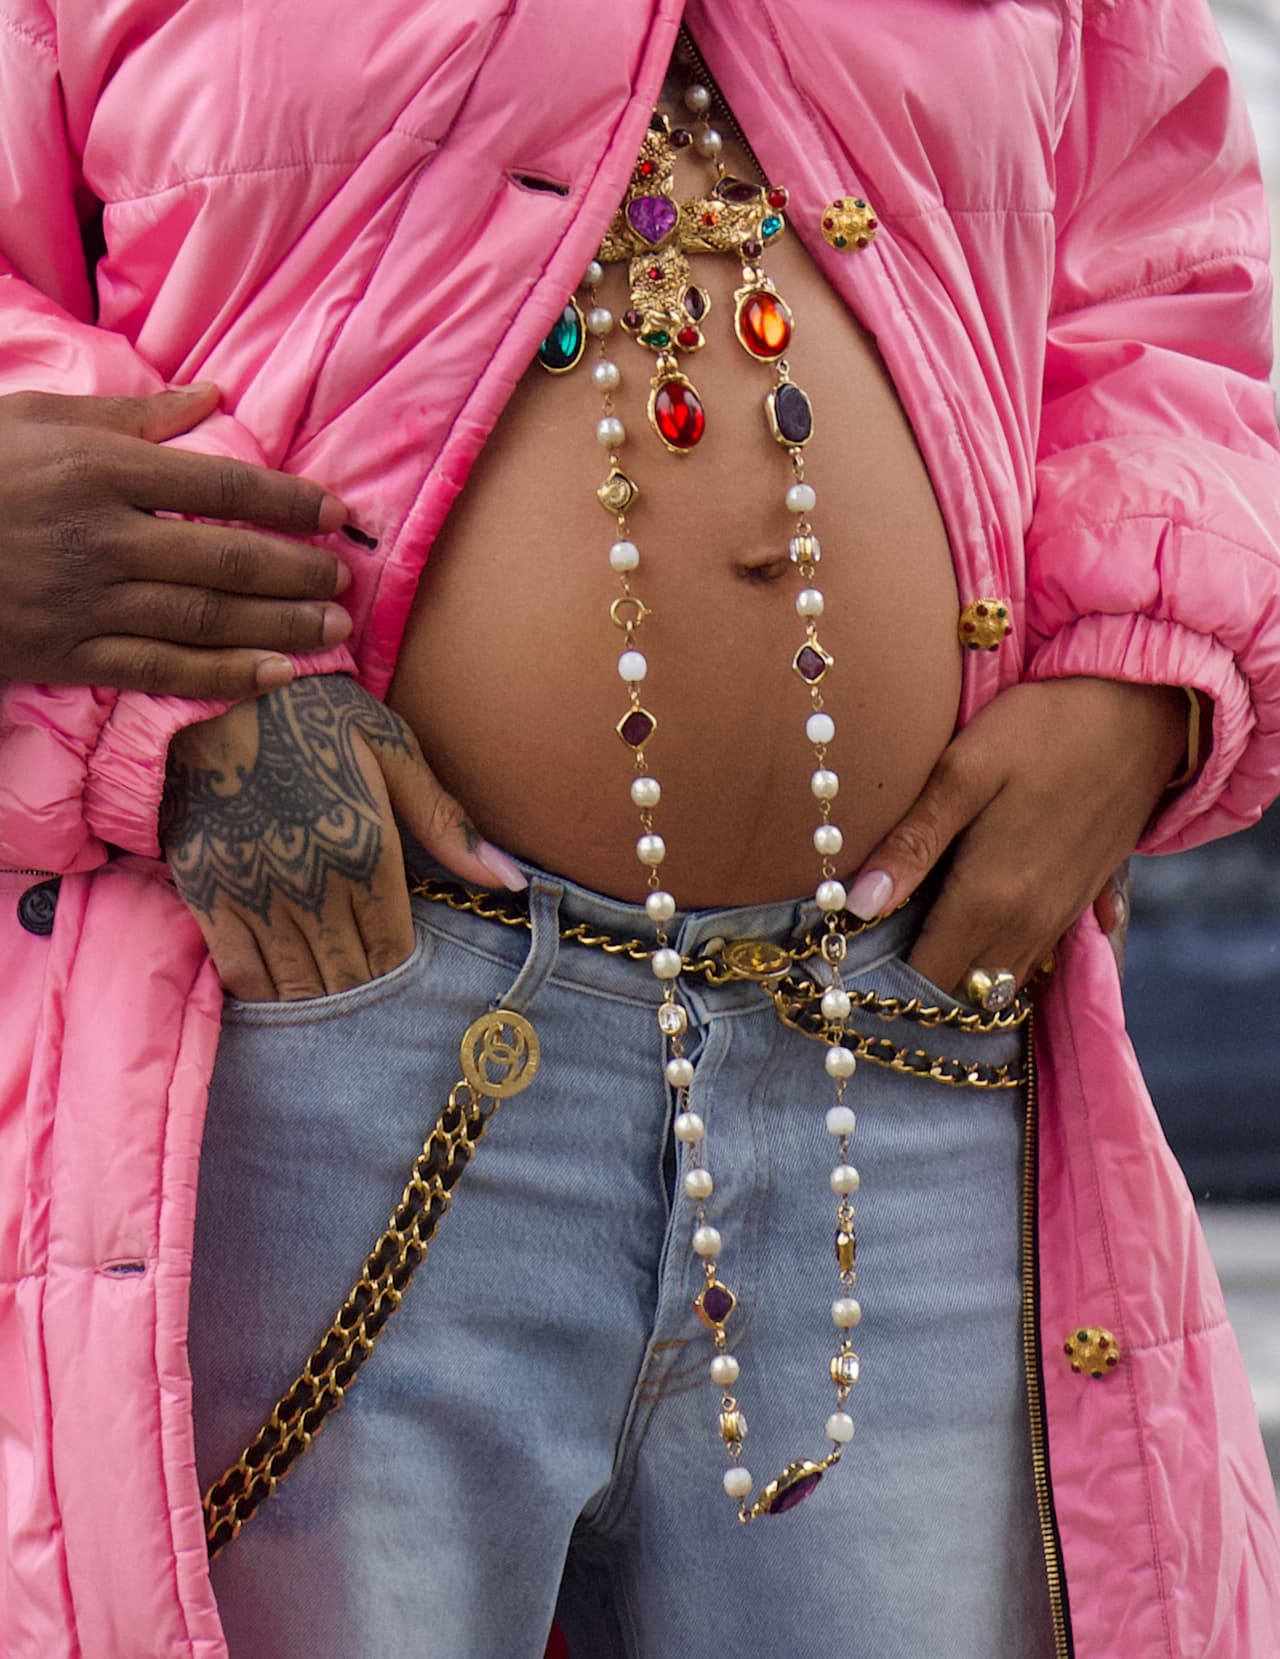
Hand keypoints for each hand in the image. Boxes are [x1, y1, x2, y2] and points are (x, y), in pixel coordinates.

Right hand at [0, 384, 354, 696]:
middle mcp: (101, 537)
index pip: (219, 484)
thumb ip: (134, 416)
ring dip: (277, 627)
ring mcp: (86, 601)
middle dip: (295, 571)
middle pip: (224, 558)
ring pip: (203, 618)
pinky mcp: (69, 653)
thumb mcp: (39, 420)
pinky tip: (275, 677)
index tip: (336, 512)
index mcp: (98, 470)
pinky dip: (223, 677)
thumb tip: (212, 398)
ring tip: (331, 629)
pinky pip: (161, 668)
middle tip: (343, 580)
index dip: (287, 500)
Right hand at [161, 674, 526, 1000]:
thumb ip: (447, 824)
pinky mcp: (206, 888)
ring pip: (297, 982)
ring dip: (320, 999)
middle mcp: (311, 879)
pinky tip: (283, 987)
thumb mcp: (392, 752)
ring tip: (335, 998)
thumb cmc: (317, 715)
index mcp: (366, 847)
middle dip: (363, 992)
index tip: (403, 973)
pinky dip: (265, 991)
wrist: (216, 689)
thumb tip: (511, 881)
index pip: (392, 949)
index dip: (399, 972)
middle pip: (348, 975)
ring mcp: (254, 888)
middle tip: (371, 997)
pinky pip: (240, 970)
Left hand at [844, 679, 1187, 999]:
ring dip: (963, 973)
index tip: (854, 965)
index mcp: (991, 897)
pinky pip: (1039, 951)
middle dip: (921, 986)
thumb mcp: (963, 771)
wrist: (1143, 708)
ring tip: (918, 944)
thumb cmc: (1043, 728)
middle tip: (878, 958)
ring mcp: (1063, 915)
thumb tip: (858, 904)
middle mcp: (1030, 922)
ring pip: (1003, 977)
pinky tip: (979, 927)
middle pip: (966, 989)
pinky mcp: (1086, 899)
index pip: (929, 977)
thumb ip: (912, 843)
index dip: (889, 982)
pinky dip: (1005, 953)